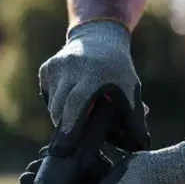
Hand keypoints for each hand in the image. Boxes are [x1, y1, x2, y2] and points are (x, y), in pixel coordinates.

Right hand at [39, 19, 149, 152]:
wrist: (98, 36)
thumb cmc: (118, 69)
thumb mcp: (131, 88)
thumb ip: (134, 117)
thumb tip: (138, 145)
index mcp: (94, 74)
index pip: (76, 104)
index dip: (70, 128)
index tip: (66, 147)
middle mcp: (72, 68)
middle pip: (60, 109)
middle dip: (66, 127)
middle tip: (74, 138)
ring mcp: (57, 66)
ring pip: (53, 105)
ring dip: (62, 115)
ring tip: (77, 113)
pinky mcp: (47, 68)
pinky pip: (48, 96)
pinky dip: (56, 103)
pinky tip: (70, 96)